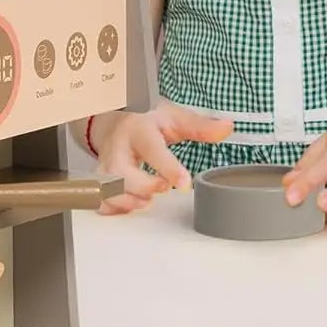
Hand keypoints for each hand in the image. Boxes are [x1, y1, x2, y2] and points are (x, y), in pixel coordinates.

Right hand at [94, 102, 233, 214]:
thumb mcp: (175, 119)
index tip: (184, 184)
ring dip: (130, 201)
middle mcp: (118, 148)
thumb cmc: (148, 124)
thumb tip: (227, 128)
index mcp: (138, 130)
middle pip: (123, 174)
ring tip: (147, 200)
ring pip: (109, 190)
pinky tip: (131, 204)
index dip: (168, 168)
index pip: (152, 150)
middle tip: (163, 187)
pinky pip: (101, 201)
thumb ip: (200, 127)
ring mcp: (105, 165)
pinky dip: (116, 207)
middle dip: (145, 187)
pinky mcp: (99, 181)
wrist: (116, 125)